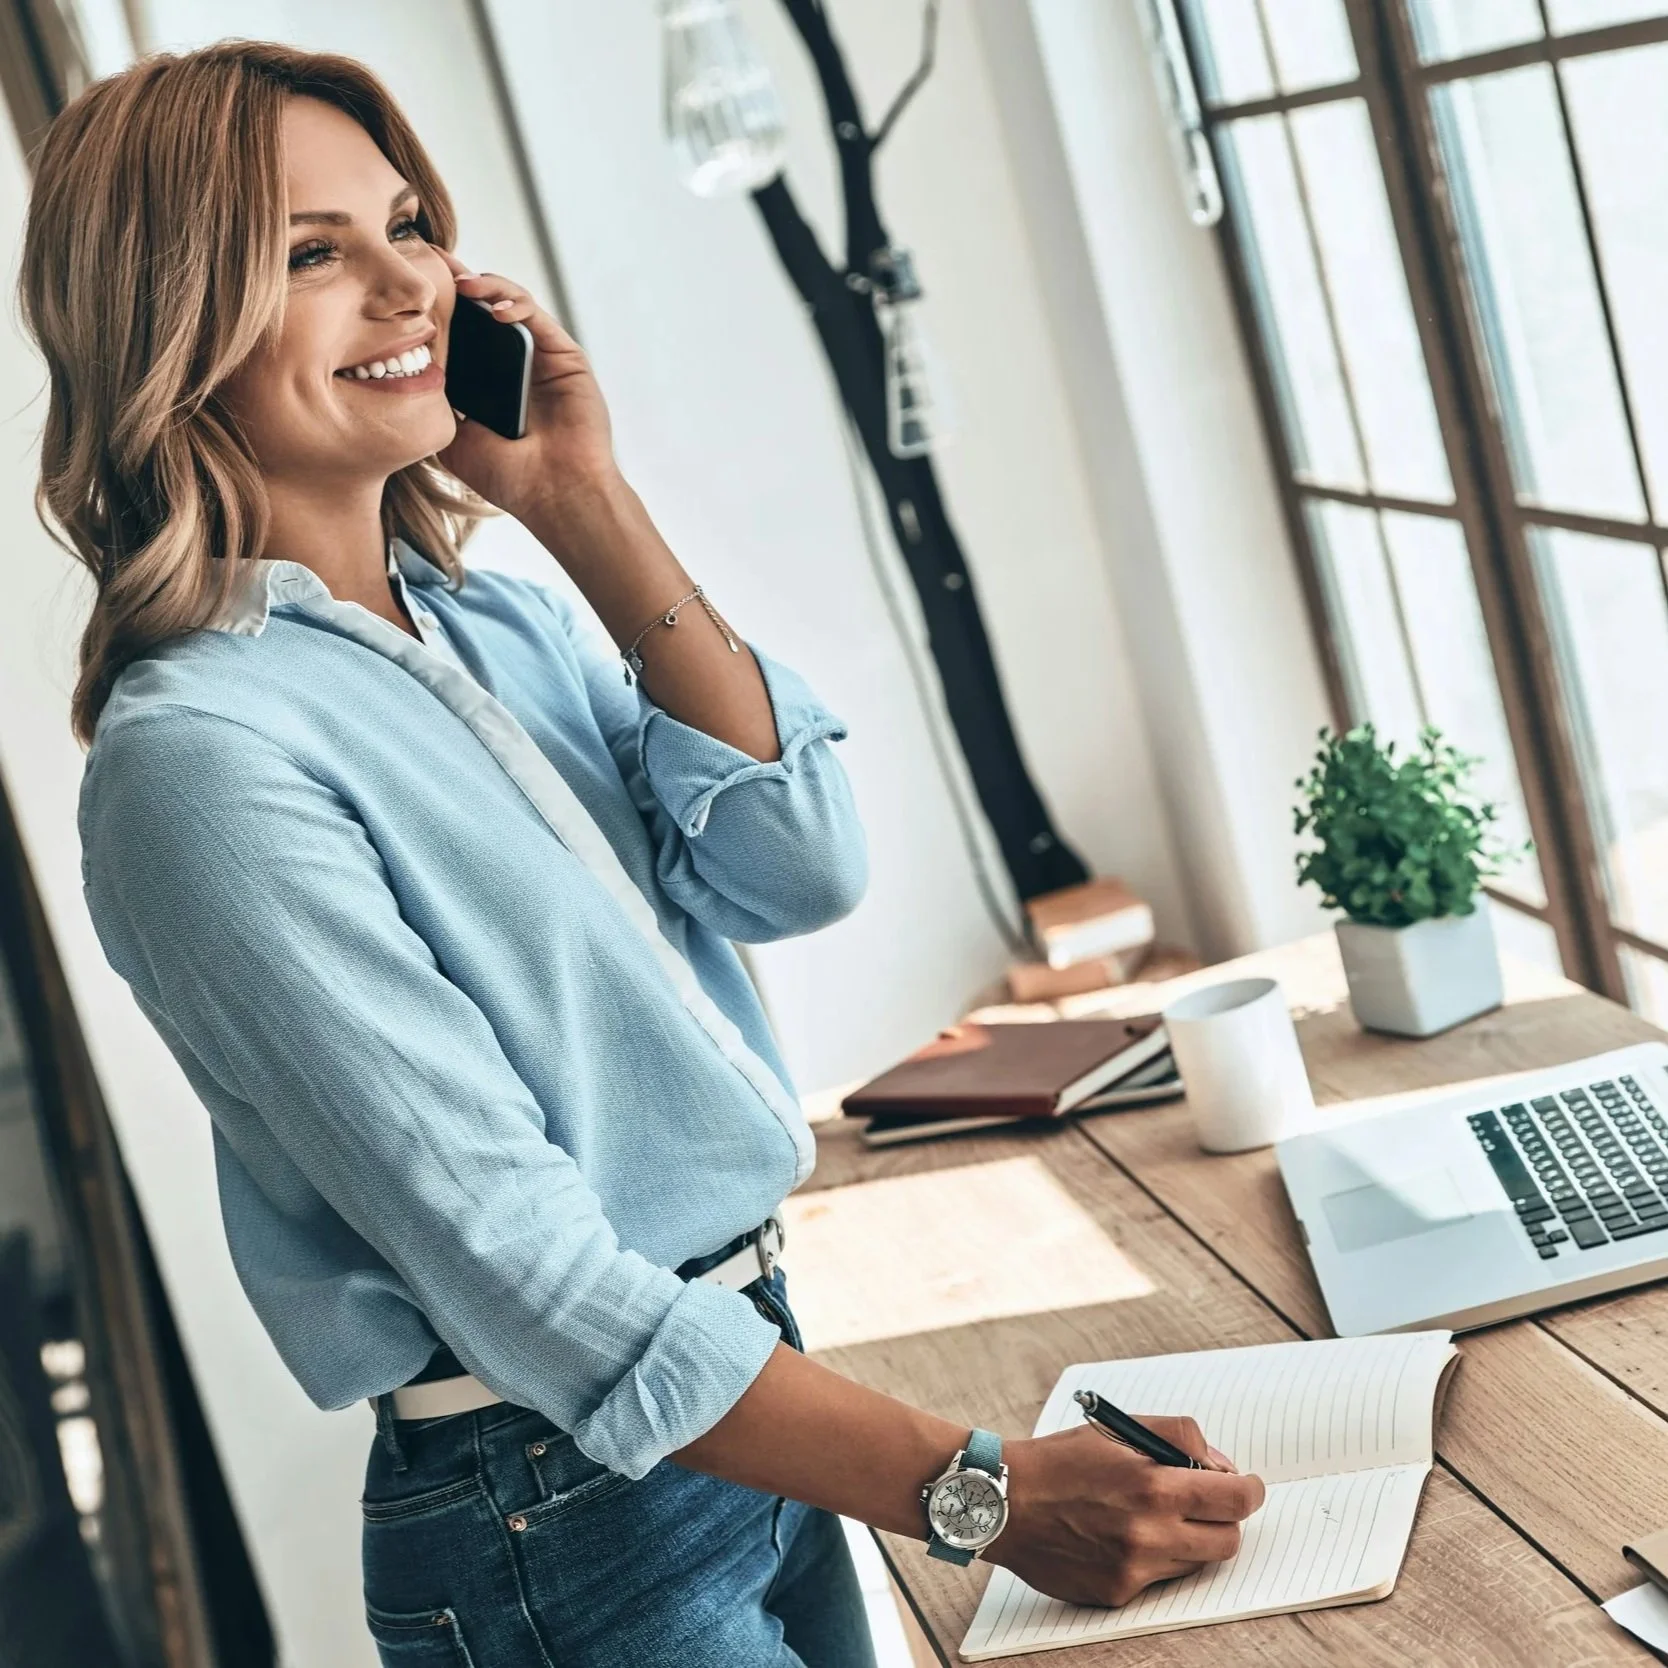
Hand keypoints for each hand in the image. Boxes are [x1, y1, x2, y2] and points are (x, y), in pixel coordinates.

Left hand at [434, 249, 618, 521]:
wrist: (554, 494)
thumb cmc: (508, 476)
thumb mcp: (453, 438)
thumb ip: (434, 403)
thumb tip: (403, 368)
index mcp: (487, 382)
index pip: (460, 332)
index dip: (438, 307)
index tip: (408, 286)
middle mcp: (514, 365)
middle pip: (484, 309)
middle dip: (458, 283)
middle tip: (430, 263)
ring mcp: (542, 359)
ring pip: (511, 305)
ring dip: (486, 287)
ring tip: (461, 285)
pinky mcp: (567, 357)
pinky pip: (538, 319)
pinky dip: (516, 306)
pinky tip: (495, 310)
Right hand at [989, 1418, 1265, 1608]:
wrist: (1003, 1502)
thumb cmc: (1059, 1460)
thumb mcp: (1118, 1429)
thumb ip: (1178, 1438)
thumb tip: (1220, 1467)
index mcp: (1154, 1486)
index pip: (1235, 1499)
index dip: (1249, 1491)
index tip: (1247, 1486)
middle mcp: (1150, 1533)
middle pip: (1227, 1541)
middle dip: (1225, 1519)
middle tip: (1206, 1503)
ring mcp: (1135, 1569)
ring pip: (1196, 1562)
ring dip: (1190, 1538)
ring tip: (1154, 1515)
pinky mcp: (1118, 1593)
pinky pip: (1159, 1579)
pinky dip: (1154, 1557)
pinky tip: (1121, 1535)